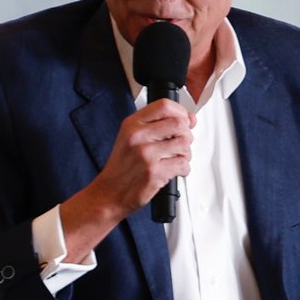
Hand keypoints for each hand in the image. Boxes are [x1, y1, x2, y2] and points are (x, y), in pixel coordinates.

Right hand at [58, 98, 192, 257]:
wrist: (109, 193)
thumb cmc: (122, 167)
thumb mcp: (133, 138)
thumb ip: (159, 126)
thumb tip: (190, 118)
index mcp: (132, 124)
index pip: (164, 106)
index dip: (181, 112)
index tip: (184, 121)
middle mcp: (138, 136)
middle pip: (179, 124)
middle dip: (186, 135)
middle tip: (181, 144)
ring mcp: (146, 154)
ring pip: (184, 144)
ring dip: (186, 153)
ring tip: (176, 159)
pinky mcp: (154, 172)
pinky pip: (183, 164)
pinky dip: (184, 169)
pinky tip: (175, 170)